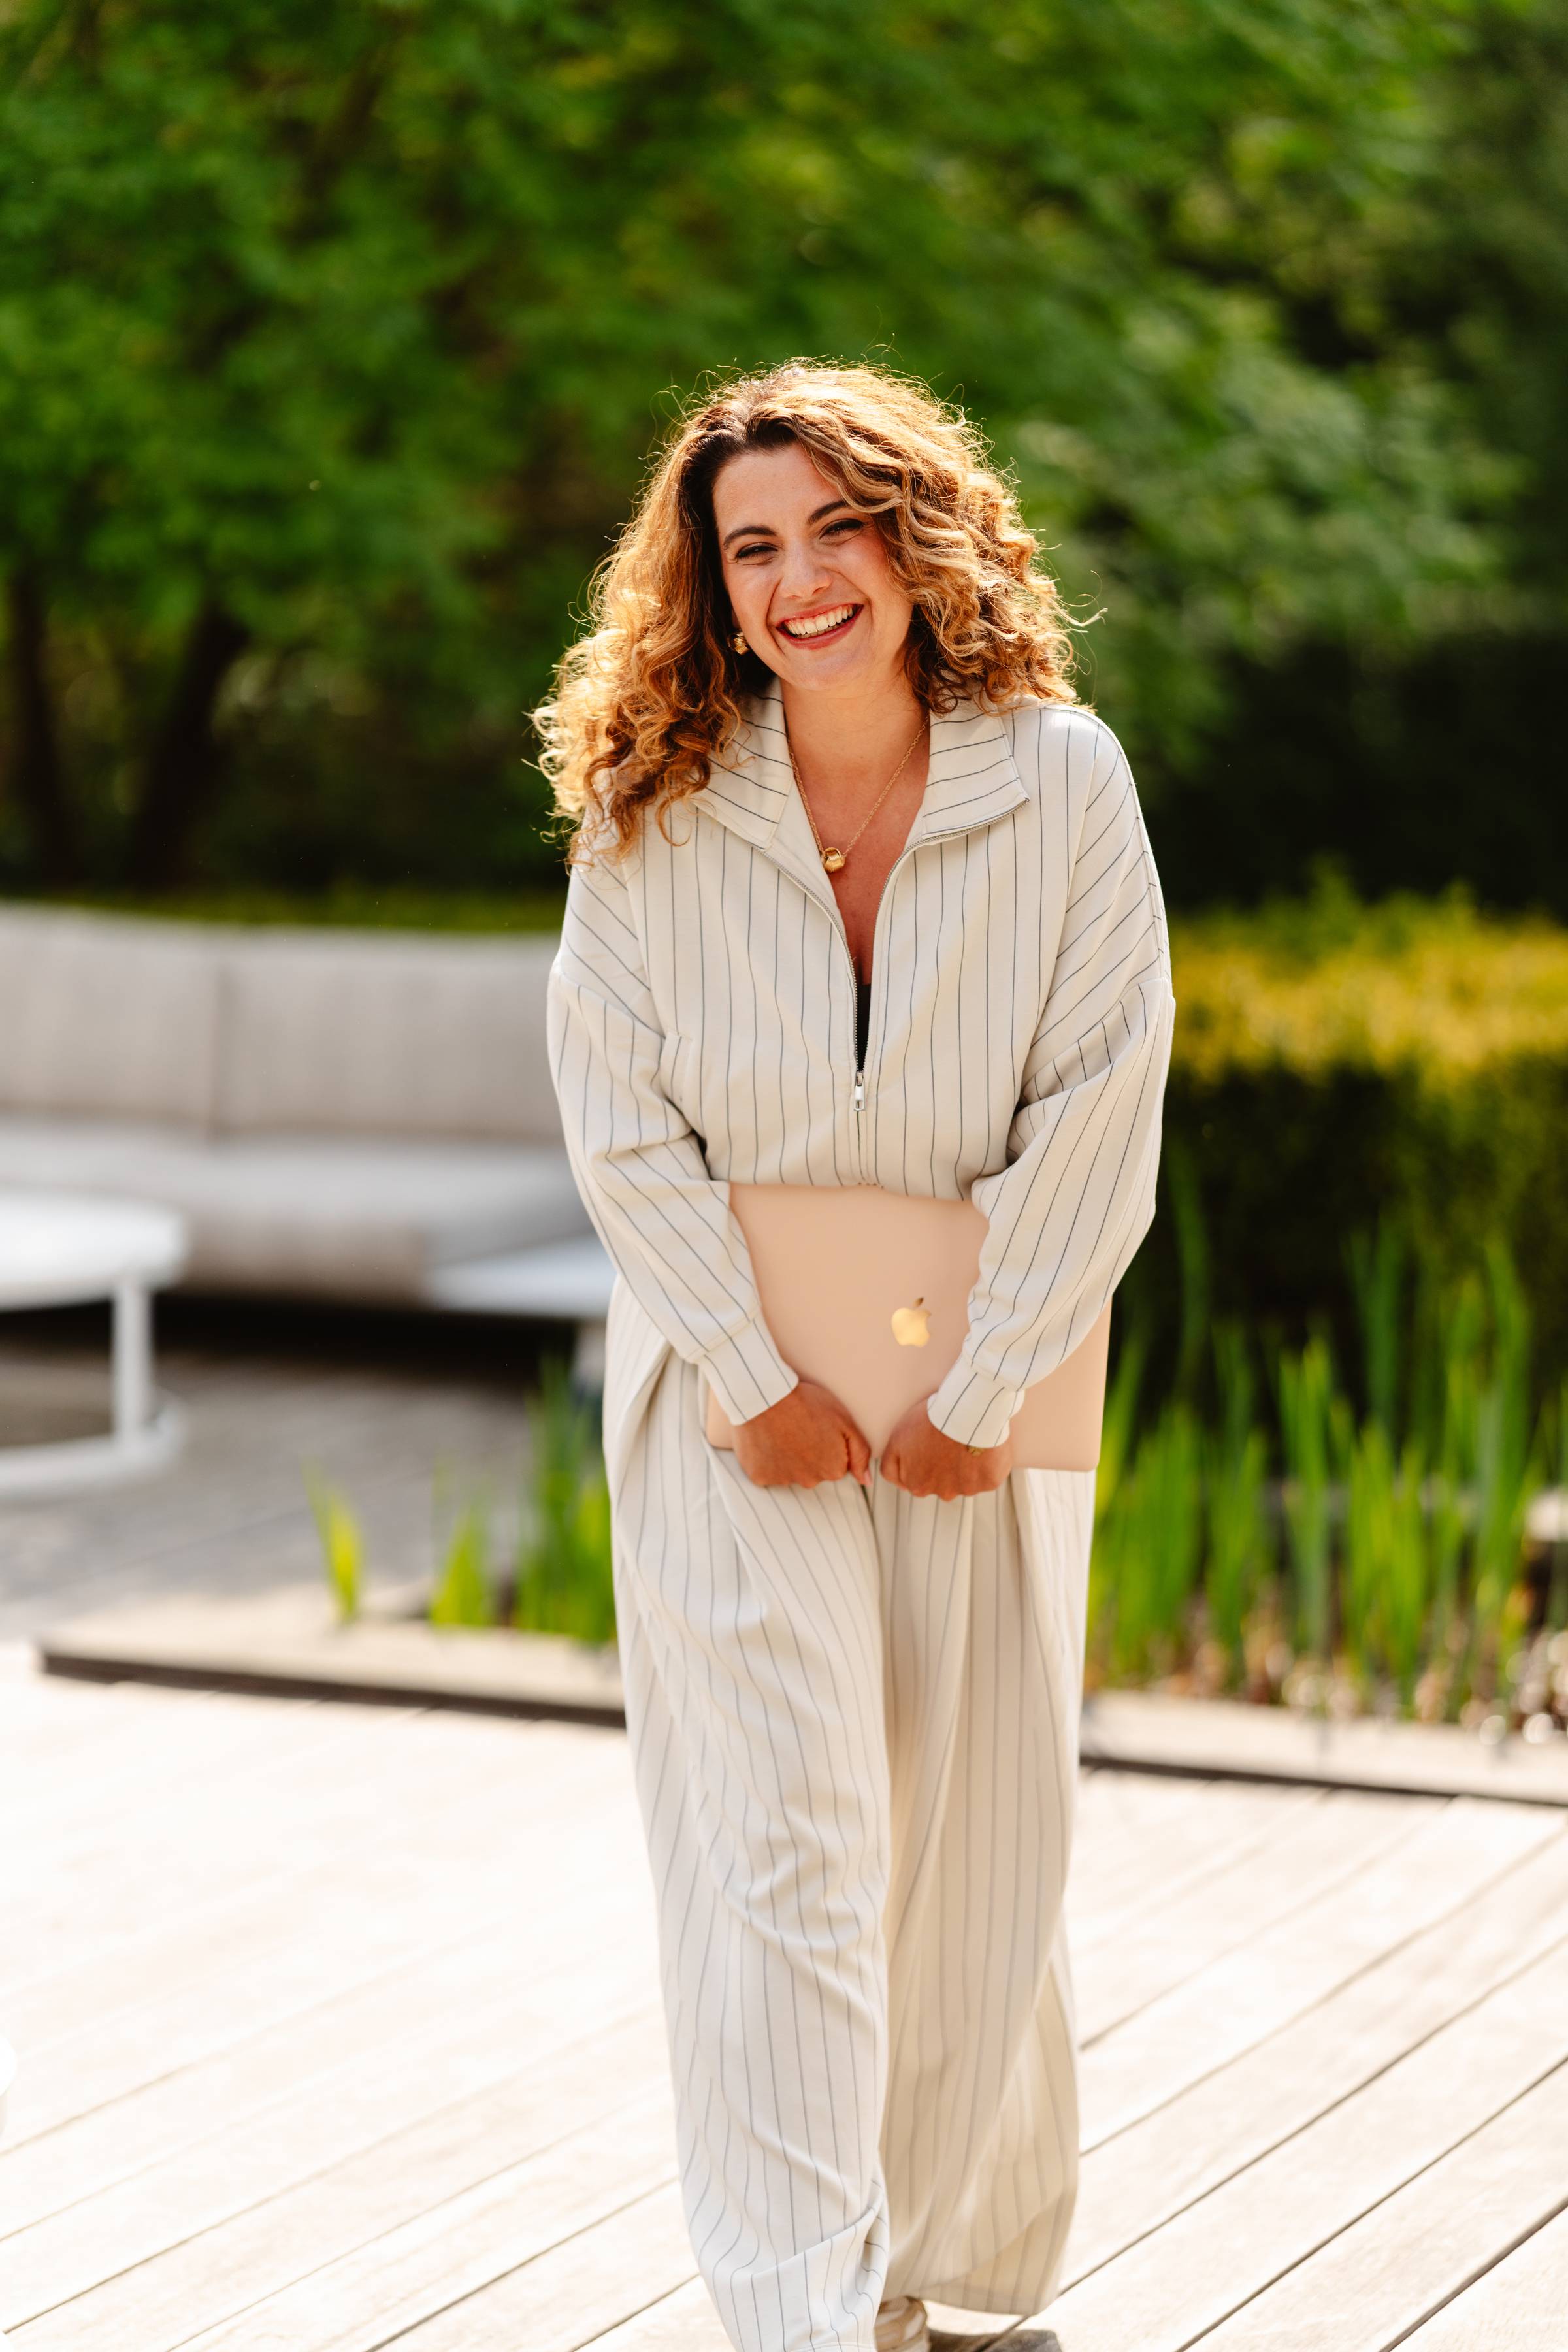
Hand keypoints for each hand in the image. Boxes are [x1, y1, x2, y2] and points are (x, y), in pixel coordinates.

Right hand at [731, 1378, 872, 1488]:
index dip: (828, 1444)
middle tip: (800, 1428)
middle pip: (813, 1471)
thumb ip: (860, 1453)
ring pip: (790, 1471)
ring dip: (788, 1456)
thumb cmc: (808, 1404)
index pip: (836, 1464)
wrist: (767, 1396)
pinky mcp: (760, 1477)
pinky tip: (767, 1439)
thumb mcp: (844, 1422)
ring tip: (782, 1431)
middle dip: (809, 1453)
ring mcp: (783, 1481)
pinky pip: (767, 1472)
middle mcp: (810, 1481)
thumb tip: (866, 1481)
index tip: (818, 1428)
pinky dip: (767, 1459)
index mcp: (833, 1469)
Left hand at [880, 1398, 1012, 1498]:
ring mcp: (967, 1488)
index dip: (921, 1461)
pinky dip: (987, 1463)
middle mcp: (942, 1492)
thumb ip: (891, 1467)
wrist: (967, 1410)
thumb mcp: (898, 1439)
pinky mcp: (990, 1482)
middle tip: (948, 1441)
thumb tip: (899, 1484)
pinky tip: (985, 1445)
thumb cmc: (930, 1419)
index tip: (928, 1446)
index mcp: (917, 1485)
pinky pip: (987, 1475)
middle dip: (943, 1467)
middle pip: (941, 1482)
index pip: (915, 1481)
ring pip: (965, 1479)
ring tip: (968, 1438)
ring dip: (966, 1465)